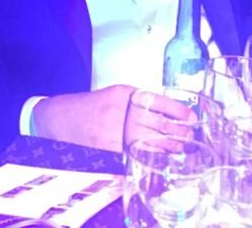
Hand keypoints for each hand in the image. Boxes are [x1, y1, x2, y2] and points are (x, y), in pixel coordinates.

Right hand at [32, 85, 191, 152]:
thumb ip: (137, 102)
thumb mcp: (114, 95)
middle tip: (190, 134)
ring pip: (149, 140)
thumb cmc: (89, 107)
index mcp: (123, 94)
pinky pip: (134, 154)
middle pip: (156, 123)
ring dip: (168, 145)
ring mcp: (113, 131)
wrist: (60, 118)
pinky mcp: (107, 148)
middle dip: (177, 130)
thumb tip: (167, 113)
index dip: (178, 111)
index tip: (190, 116)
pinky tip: (160, 157)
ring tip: (180, 147)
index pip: (158, 101)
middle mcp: (119, 111)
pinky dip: (149, 156)